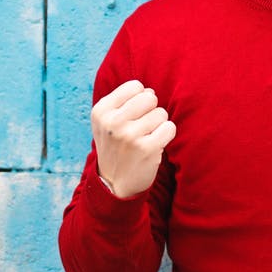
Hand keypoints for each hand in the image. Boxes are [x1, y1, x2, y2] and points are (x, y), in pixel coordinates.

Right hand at [91, 80, 175, 198]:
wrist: (114, 184)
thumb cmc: (115, 147)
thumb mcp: (106, 121)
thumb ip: (124, 101)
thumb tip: (150, 91)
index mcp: (101, 111)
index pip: (135, 86)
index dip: (140, 99)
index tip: (133, 115)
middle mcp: (112, 122)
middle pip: (150, 97)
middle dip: (151, 110)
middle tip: (143, 127)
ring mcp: (129, 136)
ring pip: (161, 113)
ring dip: (158, 125)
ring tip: (146, 138)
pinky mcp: (146, 149)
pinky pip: (170, 127)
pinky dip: (166, 135)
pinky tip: (155, 144)